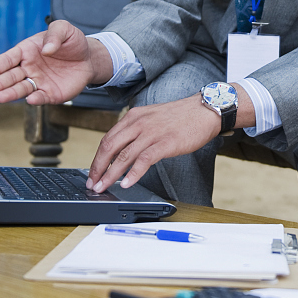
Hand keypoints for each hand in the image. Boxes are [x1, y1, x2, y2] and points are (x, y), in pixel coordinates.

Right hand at [0, 19, 110, 104]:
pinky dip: (35, 99)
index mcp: (26, 51)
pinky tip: (30, 100)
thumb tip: (46, 50)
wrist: (88, 58)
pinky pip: (40, 97)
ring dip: (10, 93)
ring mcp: (38, 81)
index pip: (7, 59)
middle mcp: (28, 67)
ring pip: (21, 88)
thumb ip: (55, 34)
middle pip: (9, 76)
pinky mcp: (50, 93)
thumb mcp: (64, 29)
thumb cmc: (71, 42)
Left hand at [86, 96, 222, 192]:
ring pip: (123, 156)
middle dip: (97, 168)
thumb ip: (136, 131)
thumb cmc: (181, 116)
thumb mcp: (151, 117)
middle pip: (109, 147)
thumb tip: (122, 151)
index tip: (93, 173)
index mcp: (133, 116)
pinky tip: (127, 183)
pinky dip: (133, 174)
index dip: (97, 158)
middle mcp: (139, 123)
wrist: (205, 110)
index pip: (107, 139)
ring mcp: (151, 133)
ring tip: (103, 187)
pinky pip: (144, 160)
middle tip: (92, 184)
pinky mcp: (165, 143)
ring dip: (110, 175)